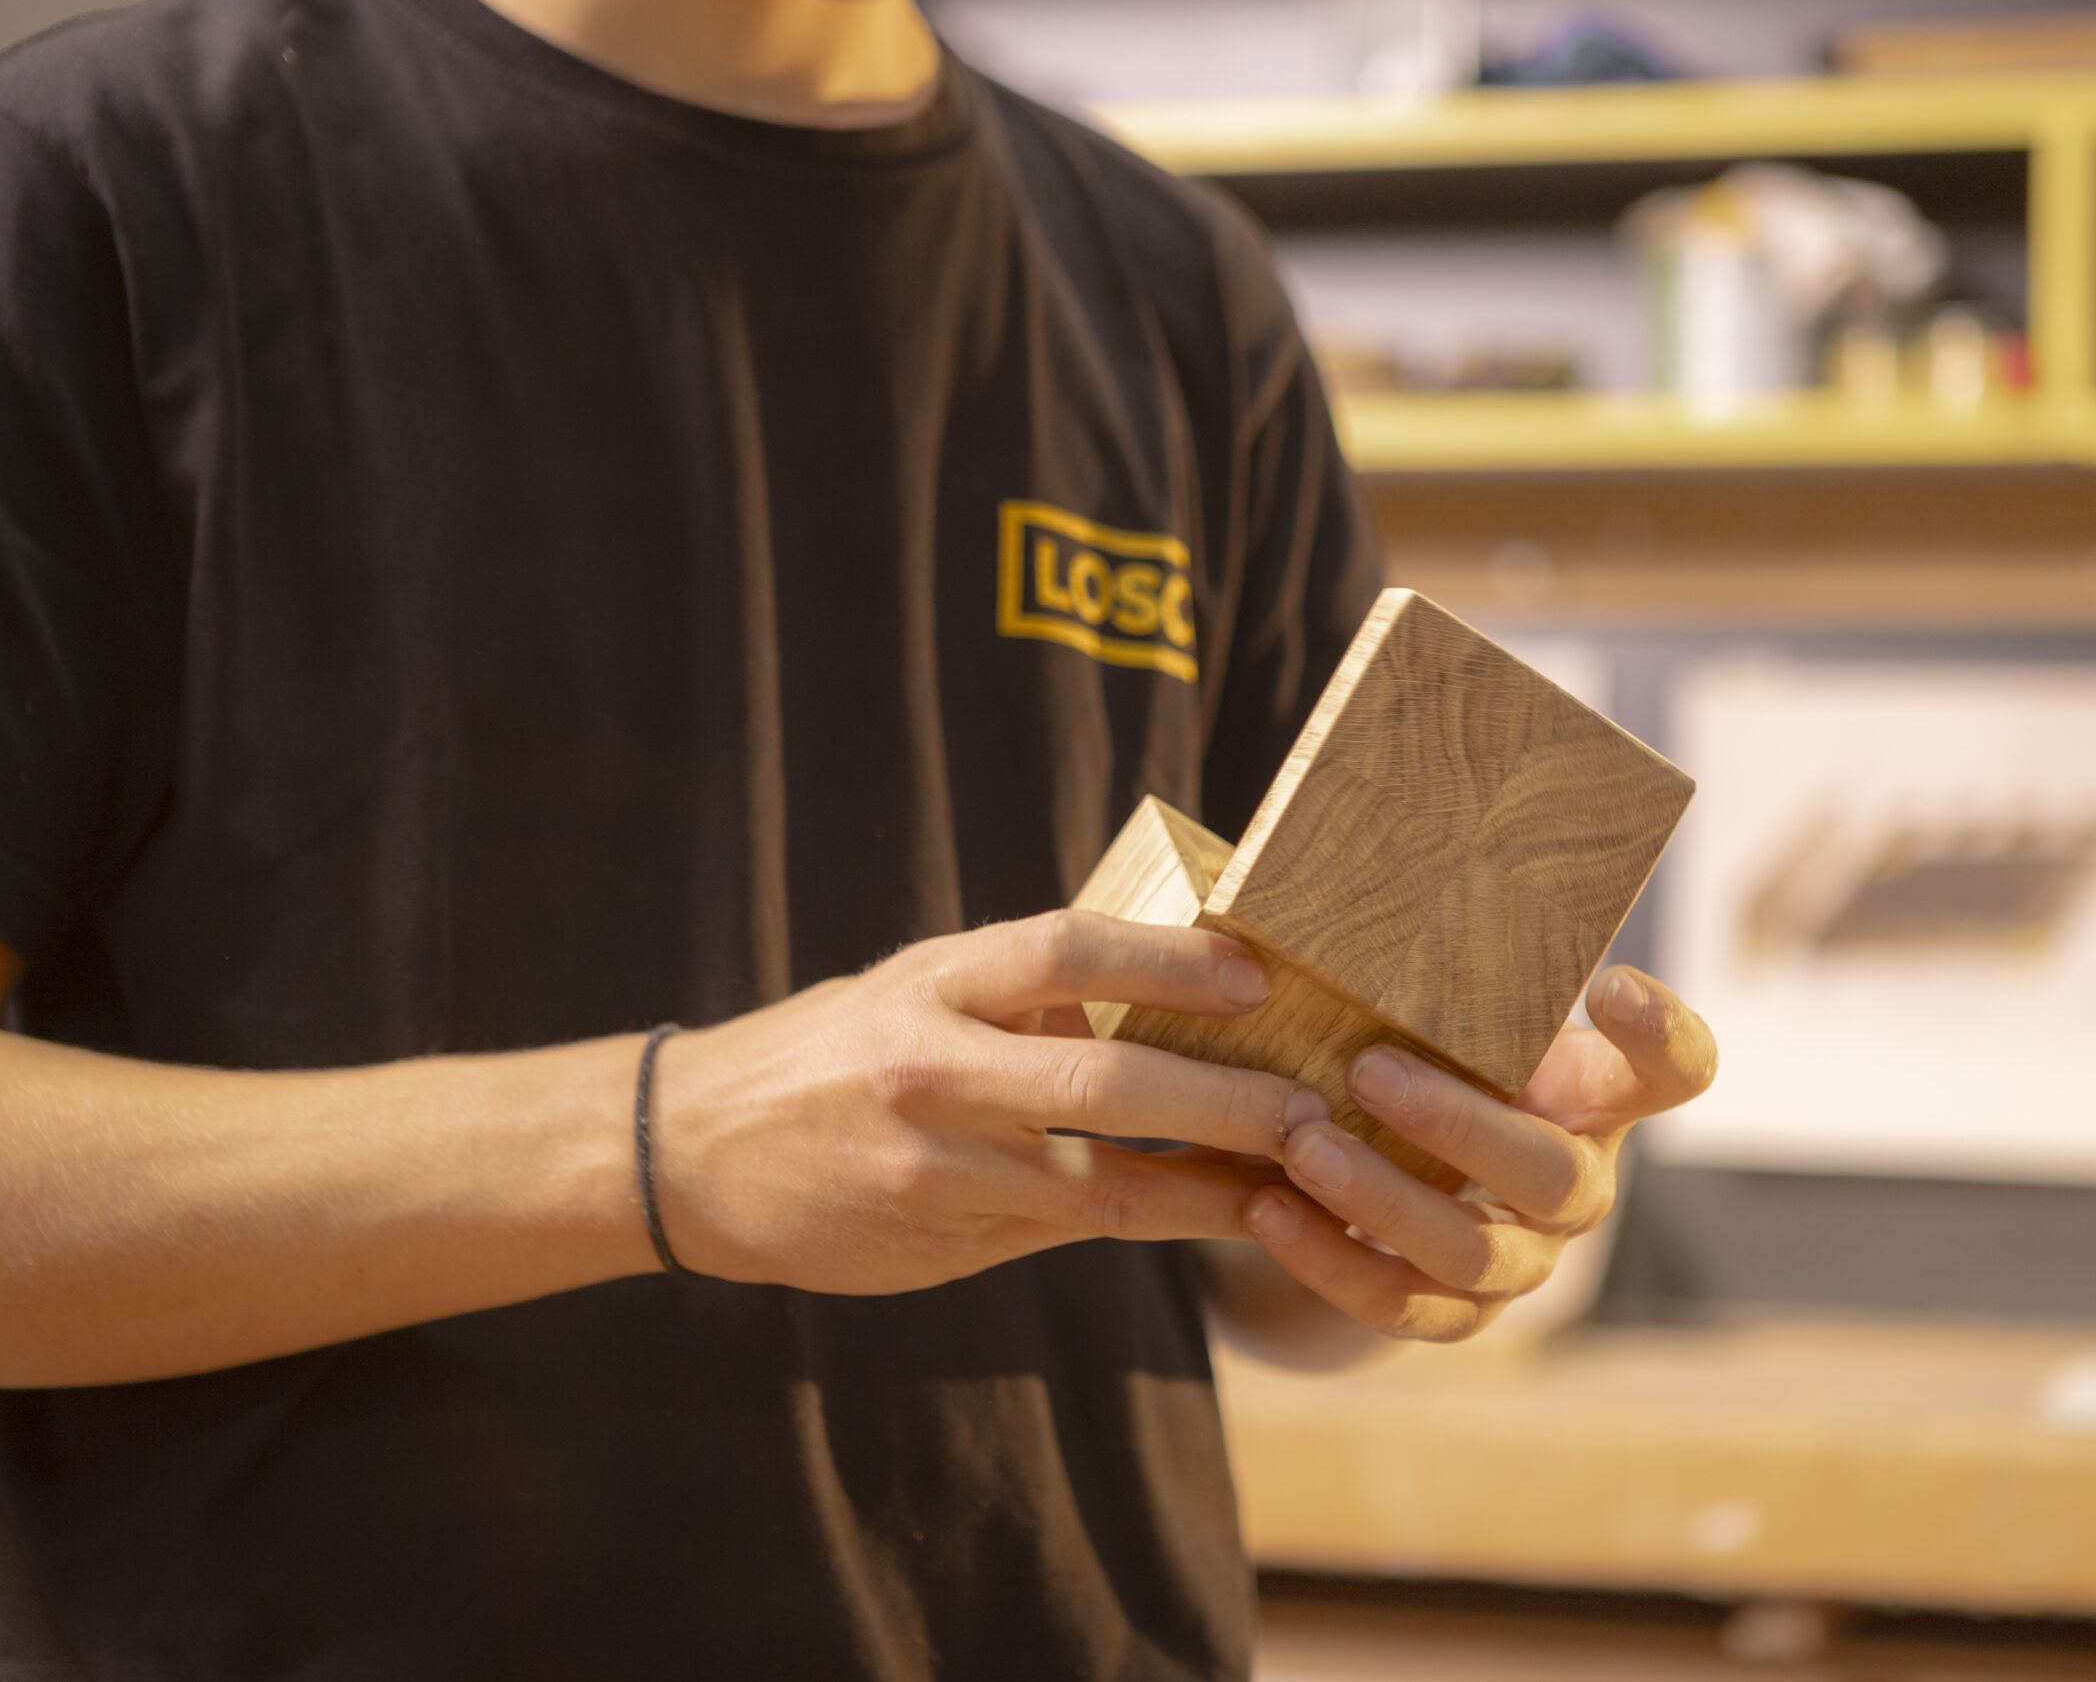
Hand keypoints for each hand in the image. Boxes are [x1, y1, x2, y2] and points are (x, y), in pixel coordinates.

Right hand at [648, 911, 1319, 1292]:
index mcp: (930, 984)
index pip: (1062, 949)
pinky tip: (1233, 1214)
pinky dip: (1163, 1216)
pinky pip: (1077, 1227)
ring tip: (1305, 1170)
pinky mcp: (944, 1238)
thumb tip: (1168, 967)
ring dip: (1215, 1177)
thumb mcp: (909, 989)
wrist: (690, 1154)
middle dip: (1220, 1096)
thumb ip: (1022, 990)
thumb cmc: (828, 1053)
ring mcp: (937, 1167)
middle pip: (1100, 1080)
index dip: (1165, 959)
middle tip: (1313, 1102)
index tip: (1254, 973)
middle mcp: (932, 1070)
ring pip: (1103, 1178)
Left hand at [1240, 967, 1714, 1342]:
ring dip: (1380, 1199)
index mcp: (1601, 1097)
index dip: (1661, 1037)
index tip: (1610, 985)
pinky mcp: (1456, 1315)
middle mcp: (1579, 1185)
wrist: (1395, 1173)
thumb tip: (1348, 869)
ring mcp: (1524, 1261)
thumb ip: (1446, 975)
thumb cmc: (1433, 1054)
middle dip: (1458, 1126)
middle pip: (1553, 1177)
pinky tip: (1267, 1209)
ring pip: (1471, 1253)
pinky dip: (1327, 1259)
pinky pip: (1397, 1305)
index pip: (1678, 1068)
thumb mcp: (1455, 1014)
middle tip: (1368, 1067)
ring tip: (1300, 1143)